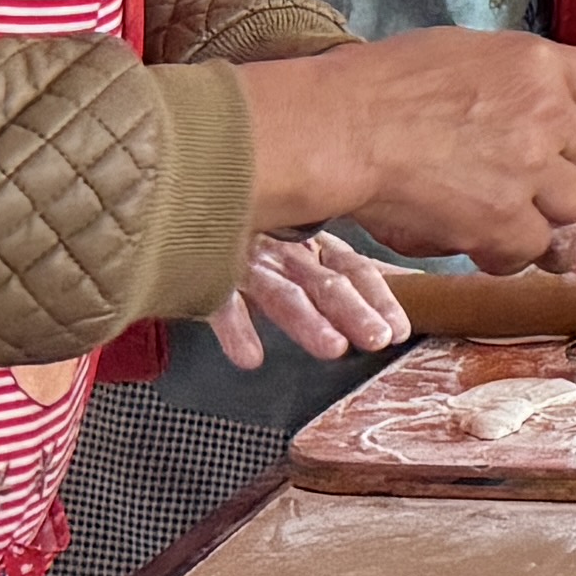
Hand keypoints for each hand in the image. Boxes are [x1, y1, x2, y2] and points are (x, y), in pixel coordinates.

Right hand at [204, 227, 410, 372]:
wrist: (176, 218)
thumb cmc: (240, 248)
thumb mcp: (290, 260)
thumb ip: (332, 277)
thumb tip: (397, 291)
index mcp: (306, 247)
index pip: (352, 269)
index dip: (378, 298)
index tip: (399, 331)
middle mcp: (280, 251)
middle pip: (325, 281)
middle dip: (355, 311)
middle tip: (380, 339)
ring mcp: (242, 261)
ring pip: (281, 292)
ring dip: (308, 322)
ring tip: (334, 349)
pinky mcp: (202, 273)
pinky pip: (220, 302)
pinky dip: (235, 329)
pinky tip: (249, 357)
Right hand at [242, 30, 575, 264]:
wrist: (339, 129)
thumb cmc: (381, 86)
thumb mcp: (465, 53)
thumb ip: (518, 79)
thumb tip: (544, 104)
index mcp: (539, 64)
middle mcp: (547, 113)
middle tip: (550, 188)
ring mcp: (529, 169)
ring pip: (575, 209)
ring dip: (545, 216)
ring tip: (504, 211)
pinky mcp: (502, 221)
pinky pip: (533, 248)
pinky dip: (509, 252)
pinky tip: (479, 239)